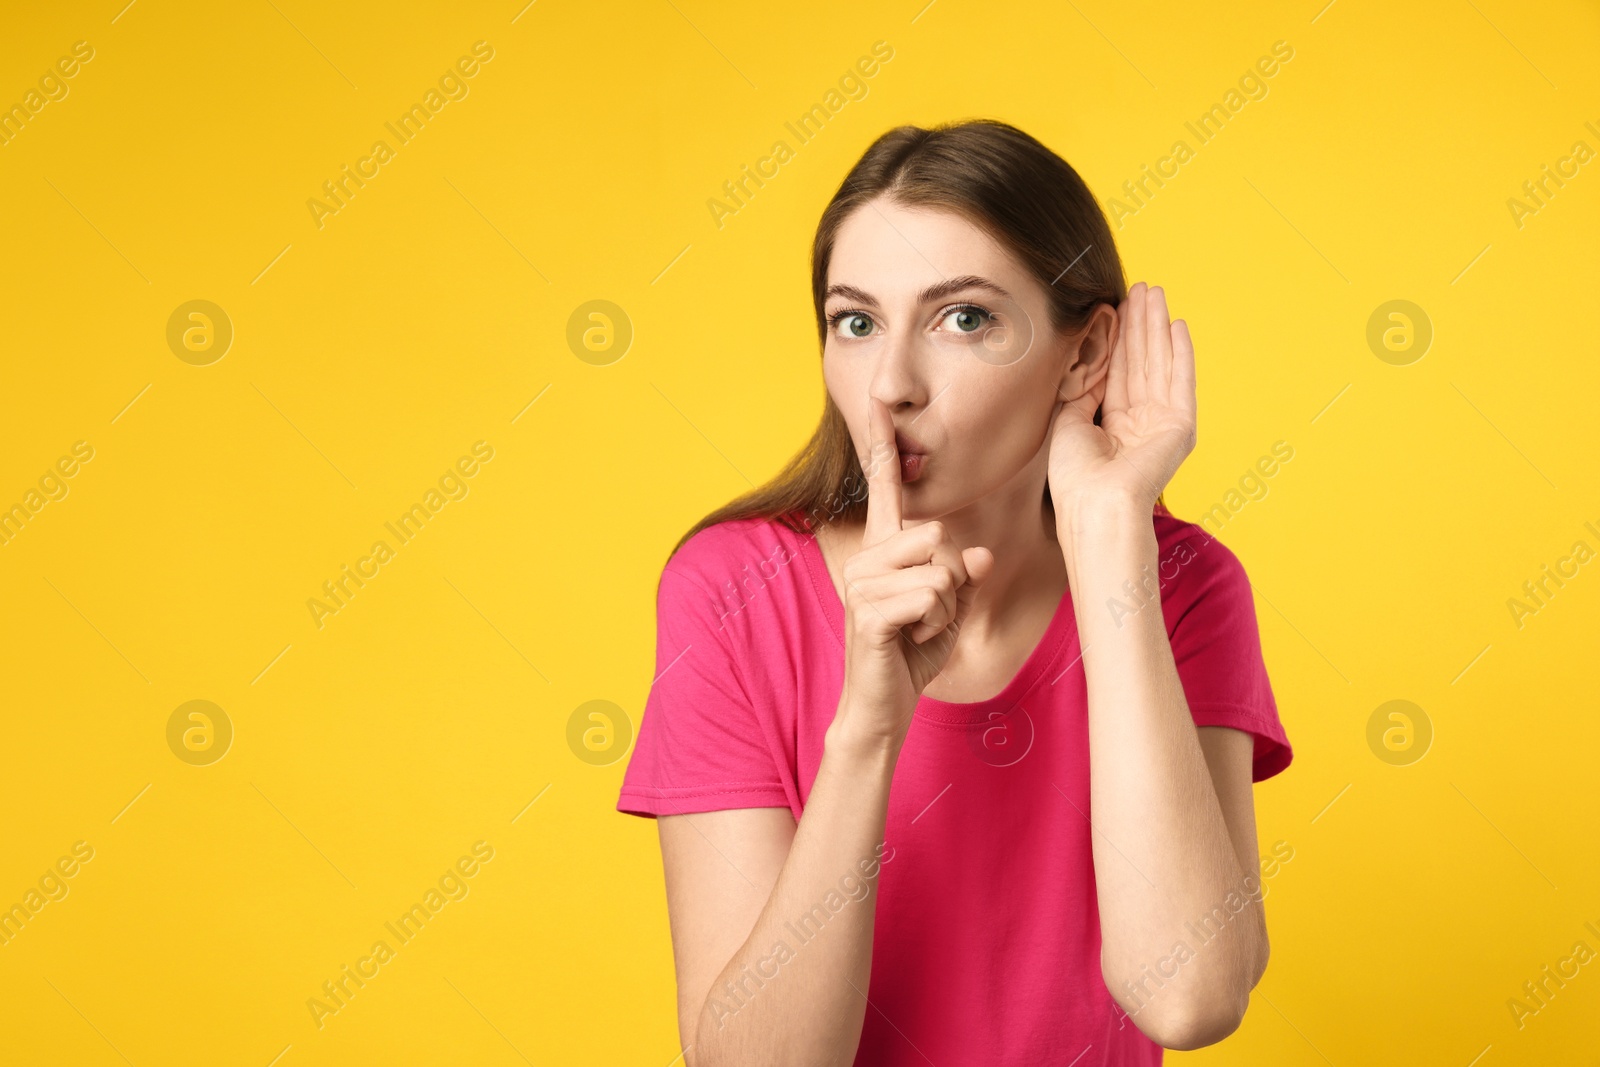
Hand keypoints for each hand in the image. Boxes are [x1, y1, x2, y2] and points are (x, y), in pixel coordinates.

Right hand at [832, 397, 993, 747]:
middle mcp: (867, 557)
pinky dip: (937, 624)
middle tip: (928, 616)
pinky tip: (912, 641)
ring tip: (918, 630)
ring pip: (941, 569)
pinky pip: (932, 597)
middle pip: (940, 535)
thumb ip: (965, 577)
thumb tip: (981, 555)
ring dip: (946, 608)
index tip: (879, 405)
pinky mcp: (869, 610)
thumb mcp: (950, 610)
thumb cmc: (912, 654)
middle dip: (953, 582)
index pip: (883, 488)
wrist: (883, 705)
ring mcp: (863, 583)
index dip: (880, 445)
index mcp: (884, 549)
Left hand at [1046, 281, 1197, 514]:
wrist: (1094, 505)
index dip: (1118, 338)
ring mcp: (1162, 424)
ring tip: (1155, 293)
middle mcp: (1141, 422)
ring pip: (1159, 363)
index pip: (1118, 372)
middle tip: (1141, 286)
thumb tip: (1089, 357)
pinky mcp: (1180, 427)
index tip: (1117, 305)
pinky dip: (1180, 353)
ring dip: (1158, 327)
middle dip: (1140, 324)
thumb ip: (1082, 388)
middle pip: (1140, 362)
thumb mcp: (1069, 421)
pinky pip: (1180, 381)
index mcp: (1114, 426)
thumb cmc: (1074, 476)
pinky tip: (1177, 326)